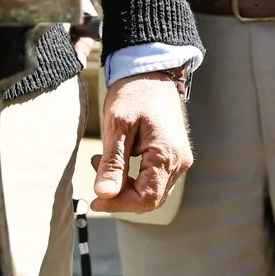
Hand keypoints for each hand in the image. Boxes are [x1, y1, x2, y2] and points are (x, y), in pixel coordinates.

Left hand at [89, 70, 191, 214]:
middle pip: (150, 199)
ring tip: (101, 162)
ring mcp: (179, 159)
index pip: (146, 199)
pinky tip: (116, 160)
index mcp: (167, 154)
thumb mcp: (117, 126)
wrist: (151, 71)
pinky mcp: (174, 155)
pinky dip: (133, 178)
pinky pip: (154, 179)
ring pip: (152, 191)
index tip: (95, 199)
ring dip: (125, 186)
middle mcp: (180, 161)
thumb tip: (104, 194)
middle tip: (95, 173)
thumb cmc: (134, 93)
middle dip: (120, 195)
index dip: (119, 204)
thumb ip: (112, 163)